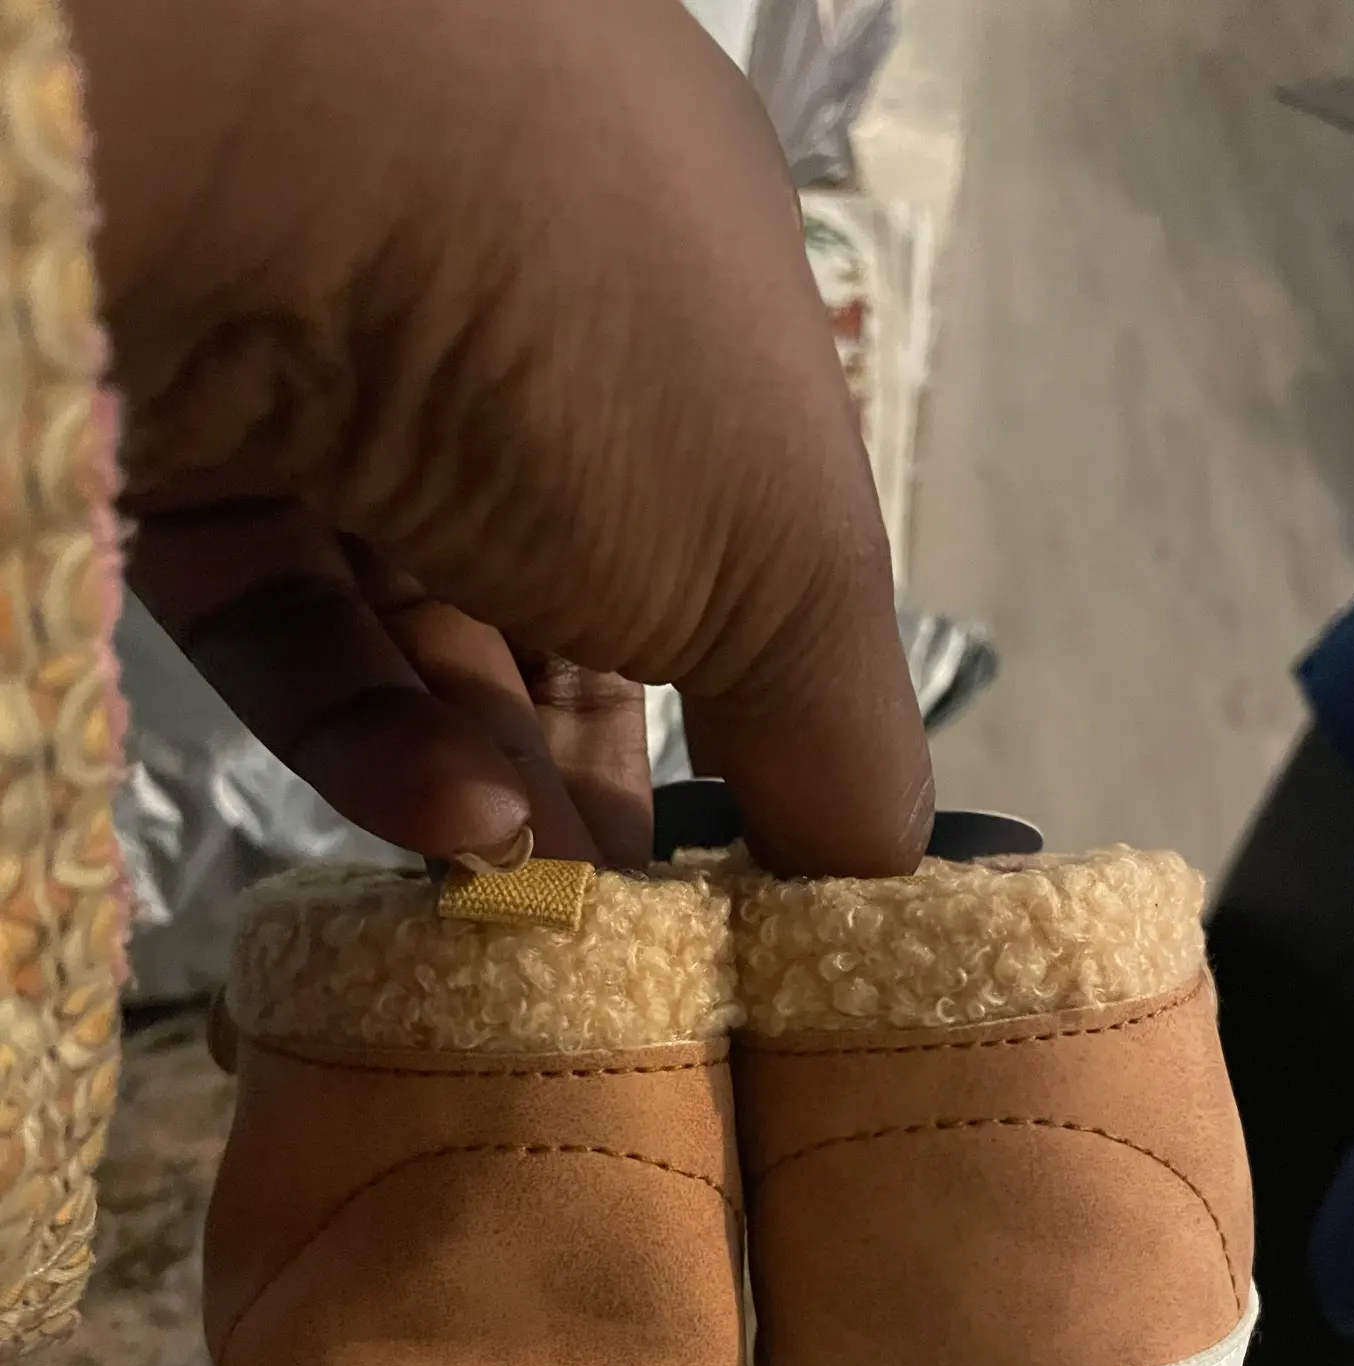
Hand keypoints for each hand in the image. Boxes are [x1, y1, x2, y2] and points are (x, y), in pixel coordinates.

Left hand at [71, 0, 932, 875]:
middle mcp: (514, 328)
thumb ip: (844, 736)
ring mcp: (338, 384)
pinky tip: (444, 826)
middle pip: (568, 598)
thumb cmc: (602, 342)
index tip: (749, 869)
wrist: (270, 159)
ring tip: (533, 902)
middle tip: (626, 931)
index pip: (727, 536)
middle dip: (605, 773)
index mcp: (685, 307)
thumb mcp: (795, 554)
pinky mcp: (190, 447)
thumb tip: (877, 892)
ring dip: (493, 776)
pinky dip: (366, 736)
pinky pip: (290, 615)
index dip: (746, 705)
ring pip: (421, 626)